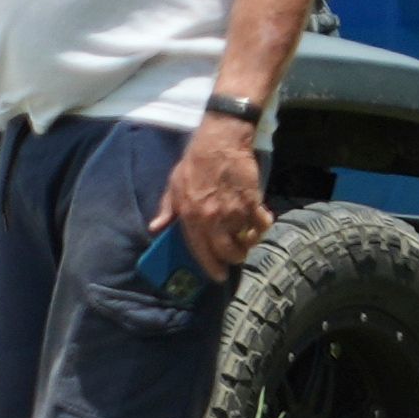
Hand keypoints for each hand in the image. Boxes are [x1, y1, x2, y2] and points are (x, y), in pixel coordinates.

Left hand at [169, 112, 271, 279]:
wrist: (219, 142)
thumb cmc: (194, 163)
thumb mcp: (173, 185)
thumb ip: (166, 209)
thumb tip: (155, 228)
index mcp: (190, 216)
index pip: (201, 250)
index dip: (211, 266)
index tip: (218, 275)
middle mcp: (212, 218)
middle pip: (227, 252)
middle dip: (232, 258)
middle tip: (235, 255)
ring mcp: (233, 211)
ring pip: (246, 240)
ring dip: (249, 242)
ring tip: (247, 238)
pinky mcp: (252, 202)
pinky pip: (262, 224)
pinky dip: (263, 226)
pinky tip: (260, 220)